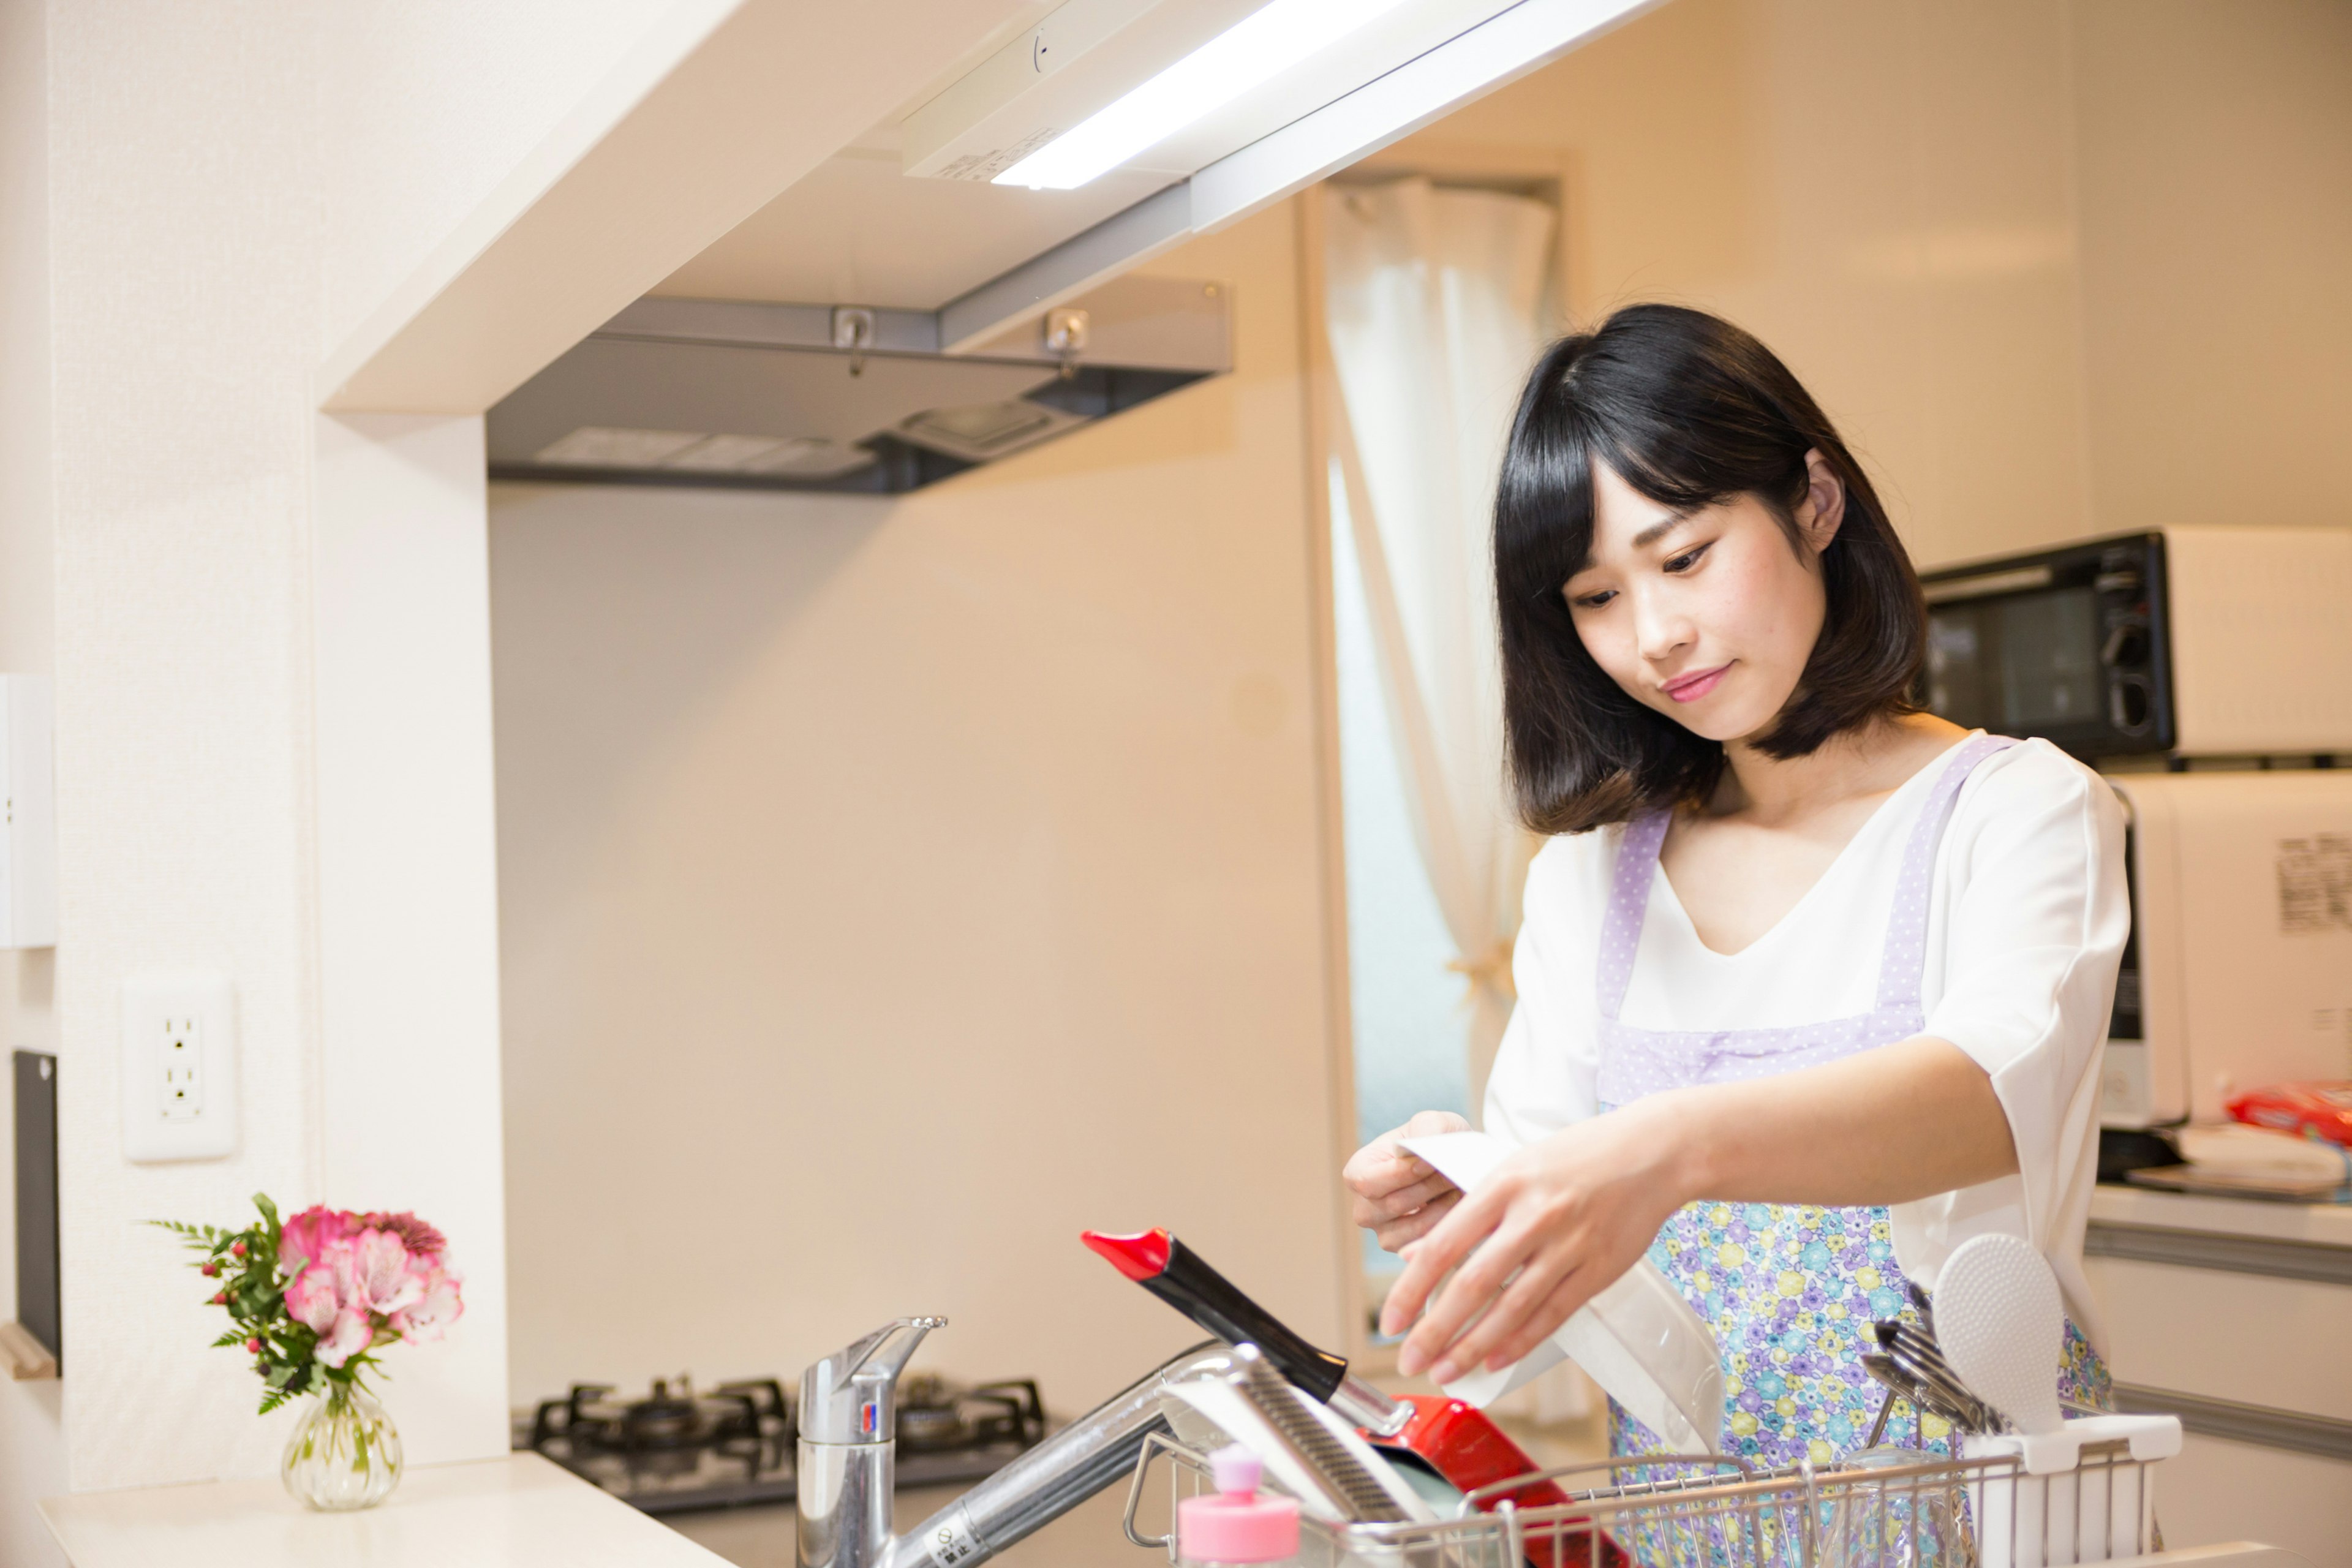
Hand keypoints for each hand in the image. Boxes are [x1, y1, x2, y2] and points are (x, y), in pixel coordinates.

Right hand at [1342, 1110, 1470, 1252]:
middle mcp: (1364, 1209)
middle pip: (1392, 1205)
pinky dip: (1449, 1224)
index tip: (1430, 1161)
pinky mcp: (1409, 1250)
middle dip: (1428, 1187)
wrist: (1454, 1165)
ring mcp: (1384, 1234)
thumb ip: (1427, 1127)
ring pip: (1414, 1228)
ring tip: (1458, 1186)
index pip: (1368, 1182)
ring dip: (1442, 1207)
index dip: (1399, 1173)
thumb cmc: (1436, 1140)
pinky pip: (1430, 1243)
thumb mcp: (1433, 1122)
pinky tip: (1459, 1204)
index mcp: (1357, 1173)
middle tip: (1453, 1172)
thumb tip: (1424, 1151)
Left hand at [1382, 1098, 1691, 1382]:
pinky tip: (1496, 1359)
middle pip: (1473, 1284)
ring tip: (1447, 1370)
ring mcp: (1569, 1245)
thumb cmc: (1576, 1157)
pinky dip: (1521, 1341)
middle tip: (1410, 1359)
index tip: (1391, 1320)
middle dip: (1435, 1330)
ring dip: (1473, 1346)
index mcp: (1503, 1185)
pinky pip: (1552, 1314)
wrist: (1650, 1153)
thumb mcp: (1512, 1169)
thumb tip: (1418, 1255)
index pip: (1443, 1245)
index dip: (1412, 1289)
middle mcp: (1534, 1216)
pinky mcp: (1598, 1268)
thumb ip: (1468, 1213)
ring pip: (1512, 1308)